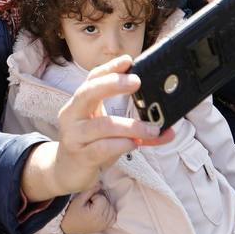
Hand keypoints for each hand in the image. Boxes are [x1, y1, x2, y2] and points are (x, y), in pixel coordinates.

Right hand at [47, 56, 168, 196]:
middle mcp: (72, 115)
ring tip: (152, 129)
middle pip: (88, 92)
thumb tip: (168, 129)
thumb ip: (135, 128)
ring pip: (103, 125)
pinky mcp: (80, 156)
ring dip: (131, 126)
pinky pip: (103, 147)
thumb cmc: (90, 146)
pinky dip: (122, 144)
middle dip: (113, 84)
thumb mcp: (109, 133)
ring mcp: (74, 135)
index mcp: (80, 103)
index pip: (92, 79)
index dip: (109, 68)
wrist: (66, 173)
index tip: (128, 60)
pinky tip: (134, 144)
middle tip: (137, 81)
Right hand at [62, 186, 115, 233]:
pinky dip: (110, 214)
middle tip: (89, 205)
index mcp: (96, 214)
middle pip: (108, 203)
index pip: (102, 198)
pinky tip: (101, 212)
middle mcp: (102, 221)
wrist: (67, 225)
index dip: (94, 196)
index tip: (87, 201)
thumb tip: (100, 184)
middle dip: (100, 201)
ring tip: (94, 209)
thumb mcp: (79, 199)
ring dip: (105, 206)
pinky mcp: (104, 227)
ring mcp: (104, 225)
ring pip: (112, 209)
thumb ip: (90, 190)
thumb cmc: (72, 212)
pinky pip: (113, 218)